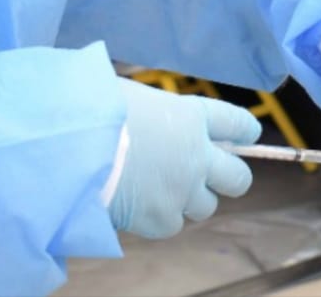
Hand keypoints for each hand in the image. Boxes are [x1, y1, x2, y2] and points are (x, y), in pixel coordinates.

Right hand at [107, 79, 260, 238]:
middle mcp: (197, 155)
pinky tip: (139, 205)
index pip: (236, 123)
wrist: (72, 146)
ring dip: (190, 200)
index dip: (244, 130)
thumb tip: (150, 116)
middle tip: (213, 176)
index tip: (248, 135)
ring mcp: (182, 190)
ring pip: (206, 206)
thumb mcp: (130, 95)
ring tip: (162, 190)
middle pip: (238, 177)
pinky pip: (172, 225)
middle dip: (231, 178)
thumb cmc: (93, 108)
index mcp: (191, 116)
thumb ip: (154, 111)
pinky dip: (160, 218)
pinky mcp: (161, 218)